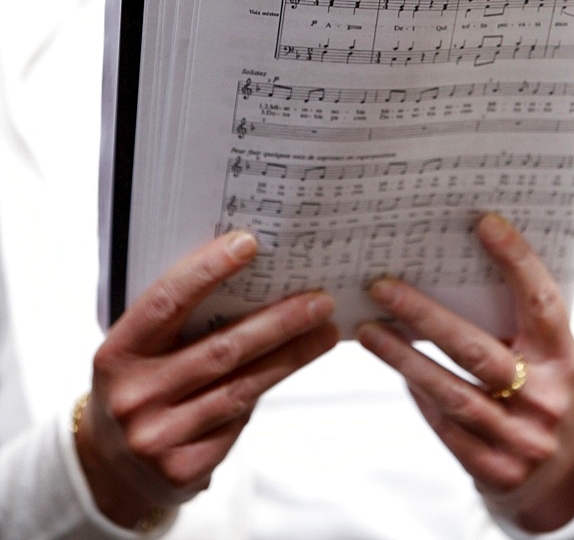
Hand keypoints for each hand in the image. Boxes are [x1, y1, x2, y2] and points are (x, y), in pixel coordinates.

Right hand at [76, 231, 337, 528]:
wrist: (109, 467)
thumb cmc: (136, 386)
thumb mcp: (137, 350)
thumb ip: (177, 320)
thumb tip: (251, 278)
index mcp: (118, 353)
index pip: (166, 301)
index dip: (207, 269)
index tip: (249, 243)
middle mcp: (135, 396)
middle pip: (221, 349)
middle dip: (278, 321)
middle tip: (319, 300)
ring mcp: (159, 436)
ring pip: (242, 387)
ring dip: (292, 356)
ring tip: (325, 331)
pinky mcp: (185, 468)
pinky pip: (238, 419)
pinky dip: (266, 389)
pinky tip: (291, 366)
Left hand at [357, 212, 573, 532]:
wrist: (566, 476)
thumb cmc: (543, 390)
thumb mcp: (547, 356)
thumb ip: (516, 320)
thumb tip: (453, 262)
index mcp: (564, 359)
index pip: (542, 303)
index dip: (517, 262)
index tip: (484, 223)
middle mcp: (546, 399)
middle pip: (475, 351)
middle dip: (423, 315)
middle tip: (380, 286)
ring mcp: (521, 440)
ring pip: (450, 392)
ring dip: (402, 357)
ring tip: (368, 329)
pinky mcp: (495, 470)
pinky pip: (444, 425)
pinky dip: (417, 392)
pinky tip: (396, 367)